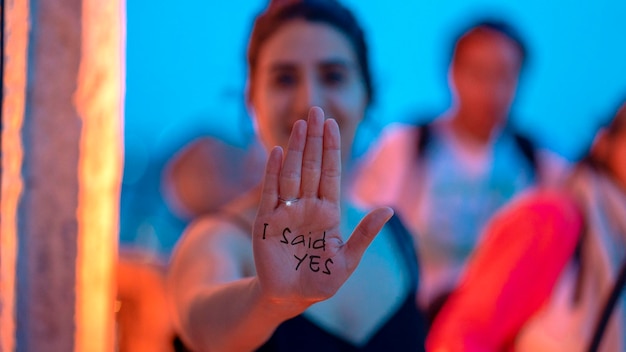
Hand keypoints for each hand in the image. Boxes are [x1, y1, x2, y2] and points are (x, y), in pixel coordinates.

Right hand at [252, 106, 392, 311]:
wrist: (290, 298)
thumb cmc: (321, 280)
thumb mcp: (348, 260)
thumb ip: (364, 234)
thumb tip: (388, 209)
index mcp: (328, 212)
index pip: (331, 173)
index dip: (332, 148)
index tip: (332, 123)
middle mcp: (307, 206)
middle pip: (312, 166)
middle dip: (315, 139)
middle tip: (315, 110)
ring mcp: (287, 211)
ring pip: (293, 173)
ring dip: (296, 148)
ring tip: (300, 124)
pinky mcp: (267, 221)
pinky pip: (270, 192)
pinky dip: (273, 173)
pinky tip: (278, 152)